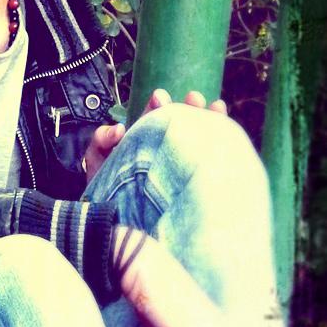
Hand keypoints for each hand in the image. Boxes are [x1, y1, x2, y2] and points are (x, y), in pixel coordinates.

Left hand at [82, 88, 227, 183]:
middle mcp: (164, 152)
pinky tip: (228, 135)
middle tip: (195, 98)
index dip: (158, 107)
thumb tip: (120, 129)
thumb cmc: (106, 192)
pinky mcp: (192, 186)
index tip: (160, 97)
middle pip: (179, 127)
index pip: (153, 121)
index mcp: (143, 143)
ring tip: (217, 107)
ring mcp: (178, 169)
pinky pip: (207, 165)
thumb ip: (101, 142)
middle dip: (187, 110)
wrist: (116, 229)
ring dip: (207, 123)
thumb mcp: (99, 162)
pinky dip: (219, 148)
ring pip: (197, 142)